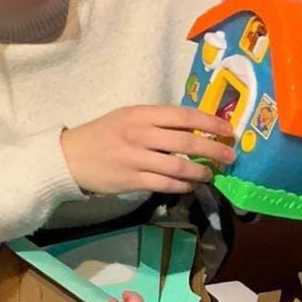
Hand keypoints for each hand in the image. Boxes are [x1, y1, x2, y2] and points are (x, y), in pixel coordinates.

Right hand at [61, 106, 236, 196]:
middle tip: (230, 156)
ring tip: (211, 175)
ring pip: (179, 168)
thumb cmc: (103, 134)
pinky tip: (190, 187)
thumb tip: (192, 128)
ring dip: (200, 173)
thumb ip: (157, 121)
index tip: (228, 130)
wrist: (70, 157)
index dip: (210, 122)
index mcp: (142, 114)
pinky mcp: (133, 180)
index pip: (184, 116)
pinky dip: (182, 187)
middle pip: (187, 142)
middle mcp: (141, 134)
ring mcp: (137, 159)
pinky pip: (165, 185)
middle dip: (214, 150)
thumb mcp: (128, 117)